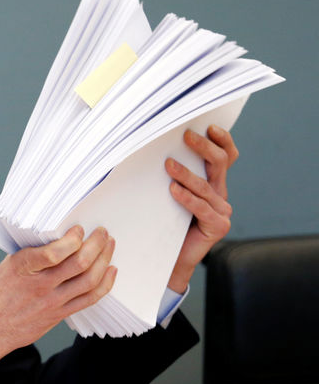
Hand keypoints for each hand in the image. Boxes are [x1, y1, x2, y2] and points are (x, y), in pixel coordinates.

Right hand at [0, 226, 116, 362]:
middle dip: (96, 244)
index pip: (54, 252)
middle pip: (79, 263)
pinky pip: (89, 298)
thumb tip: (59, 238)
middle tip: (102, 232)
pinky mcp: (59, 314)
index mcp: (23, 267)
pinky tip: (110, 271)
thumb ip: (33, 253)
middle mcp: (40, 285)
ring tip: (109, 246)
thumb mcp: (8, 265)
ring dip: (104, 260)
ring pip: (89, 280)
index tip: (79, 228)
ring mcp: (52, 302)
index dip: (73, 239)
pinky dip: (104, 283)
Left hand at [165, 125, 238, 291]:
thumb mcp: (168, 192)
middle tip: (186, 136)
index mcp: (213, 182)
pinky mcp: (218, 226)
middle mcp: (220, 194)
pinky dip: (187, 198)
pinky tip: (173, 190)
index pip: (226, 156)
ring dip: (186, 173)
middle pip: (219, 163)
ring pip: (206, 186)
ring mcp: (222, 211)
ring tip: (169, 165)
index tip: (209, 126)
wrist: (169, 256)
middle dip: (203, 147)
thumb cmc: (165, 221)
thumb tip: (156, 148)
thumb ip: (171, 173)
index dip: (222, 140)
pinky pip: (202, 208)